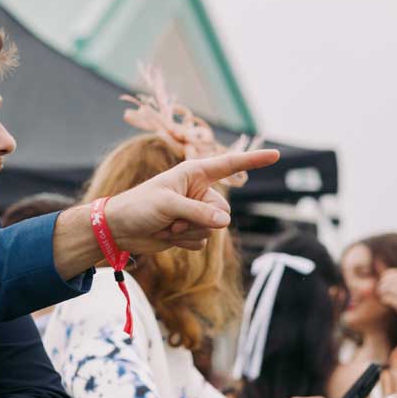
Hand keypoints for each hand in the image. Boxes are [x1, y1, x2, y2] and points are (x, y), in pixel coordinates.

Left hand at [104, 150, 279, 254]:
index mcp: (194, 173)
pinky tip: (167, 236)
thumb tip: (225, 222)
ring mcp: (196, 212)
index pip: (229, 165)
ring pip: (213, 229)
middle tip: (173, 219)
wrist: (119, 229)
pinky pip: (202, 241)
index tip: (277, 155)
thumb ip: (198, 213)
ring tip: (166, 226)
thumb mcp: (168, 206)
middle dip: (200, 220)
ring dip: (189, 232)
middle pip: (223, 211)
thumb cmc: (138, 206)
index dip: (253, 160)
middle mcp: (199, 191)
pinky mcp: (190, 231)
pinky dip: (185, 242)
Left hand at [376, 267, 396, 324]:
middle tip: (380, 285)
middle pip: (391, 281)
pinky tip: (384, 300)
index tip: (384, 277)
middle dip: (383, 282)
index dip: (389, 275)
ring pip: (388, 289)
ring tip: (380, 292)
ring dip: (382, 290)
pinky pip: (388, 299)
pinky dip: (384, 299)